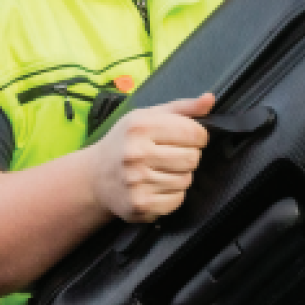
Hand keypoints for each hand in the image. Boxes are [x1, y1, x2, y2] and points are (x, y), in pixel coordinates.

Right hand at [87, 94, 214, 223]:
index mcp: (140, 126)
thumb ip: (182, 108)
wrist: (94, 177)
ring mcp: (137, 182)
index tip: (188, 138)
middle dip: (188, 156)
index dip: (198, 136)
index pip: (194, 133)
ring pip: (186, 180)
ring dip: (180, 175)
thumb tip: (209, 99)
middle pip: (192, 158)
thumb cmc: (125, 142)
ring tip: (160, 170)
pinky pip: (177, 199)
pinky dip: (172, 194)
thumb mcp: (147, 117)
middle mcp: (136, 154)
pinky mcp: (140, 205)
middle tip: (171, 155)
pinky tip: (156, 186)